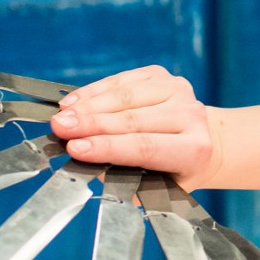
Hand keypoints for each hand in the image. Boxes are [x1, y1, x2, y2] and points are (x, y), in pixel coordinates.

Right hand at [49, 65, 221, 185]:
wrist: (200, 140)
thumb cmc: (172, 169)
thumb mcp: (157, 184)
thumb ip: (128, 178)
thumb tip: (90, 165)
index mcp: (194, 149)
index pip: (145, 147)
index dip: (108, 147)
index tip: (75, 149)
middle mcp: (191, 115)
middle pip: (133, 119)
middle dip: (91, 124)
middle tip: (60, 128)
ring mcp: (177, 90)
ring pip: (125, 95)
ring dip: (88, 106)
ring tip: (62, 116)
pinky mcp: (161, 75)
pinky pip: (121, 80)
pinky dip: (94, 91)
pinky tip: (73, 101)